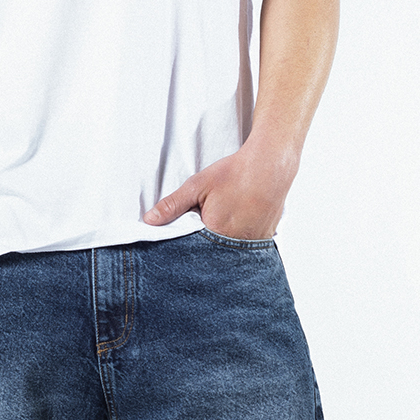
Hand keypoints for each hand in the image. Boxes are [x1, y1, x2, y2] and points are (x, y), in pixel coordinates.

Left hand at [143, 140, 296, 240]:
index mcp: (216, 233)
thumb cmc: (234, 173)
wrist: (270, 165)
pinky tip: (239, 224)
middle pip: (212, 254)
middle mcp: (236, 244)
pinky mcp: (265, 239)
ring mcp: (253, 243)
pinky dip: (240, 240)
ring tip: (225, 222)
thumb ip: (172, 205)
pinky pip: (247, 248)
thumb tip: (149, 220)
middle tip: (209, 222)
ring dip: (223, 244)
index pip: (193, 251)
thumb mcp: (197, 185)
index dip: (188, 244)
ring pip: (230, 252)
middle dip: (205, 246)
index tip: (187, 234)